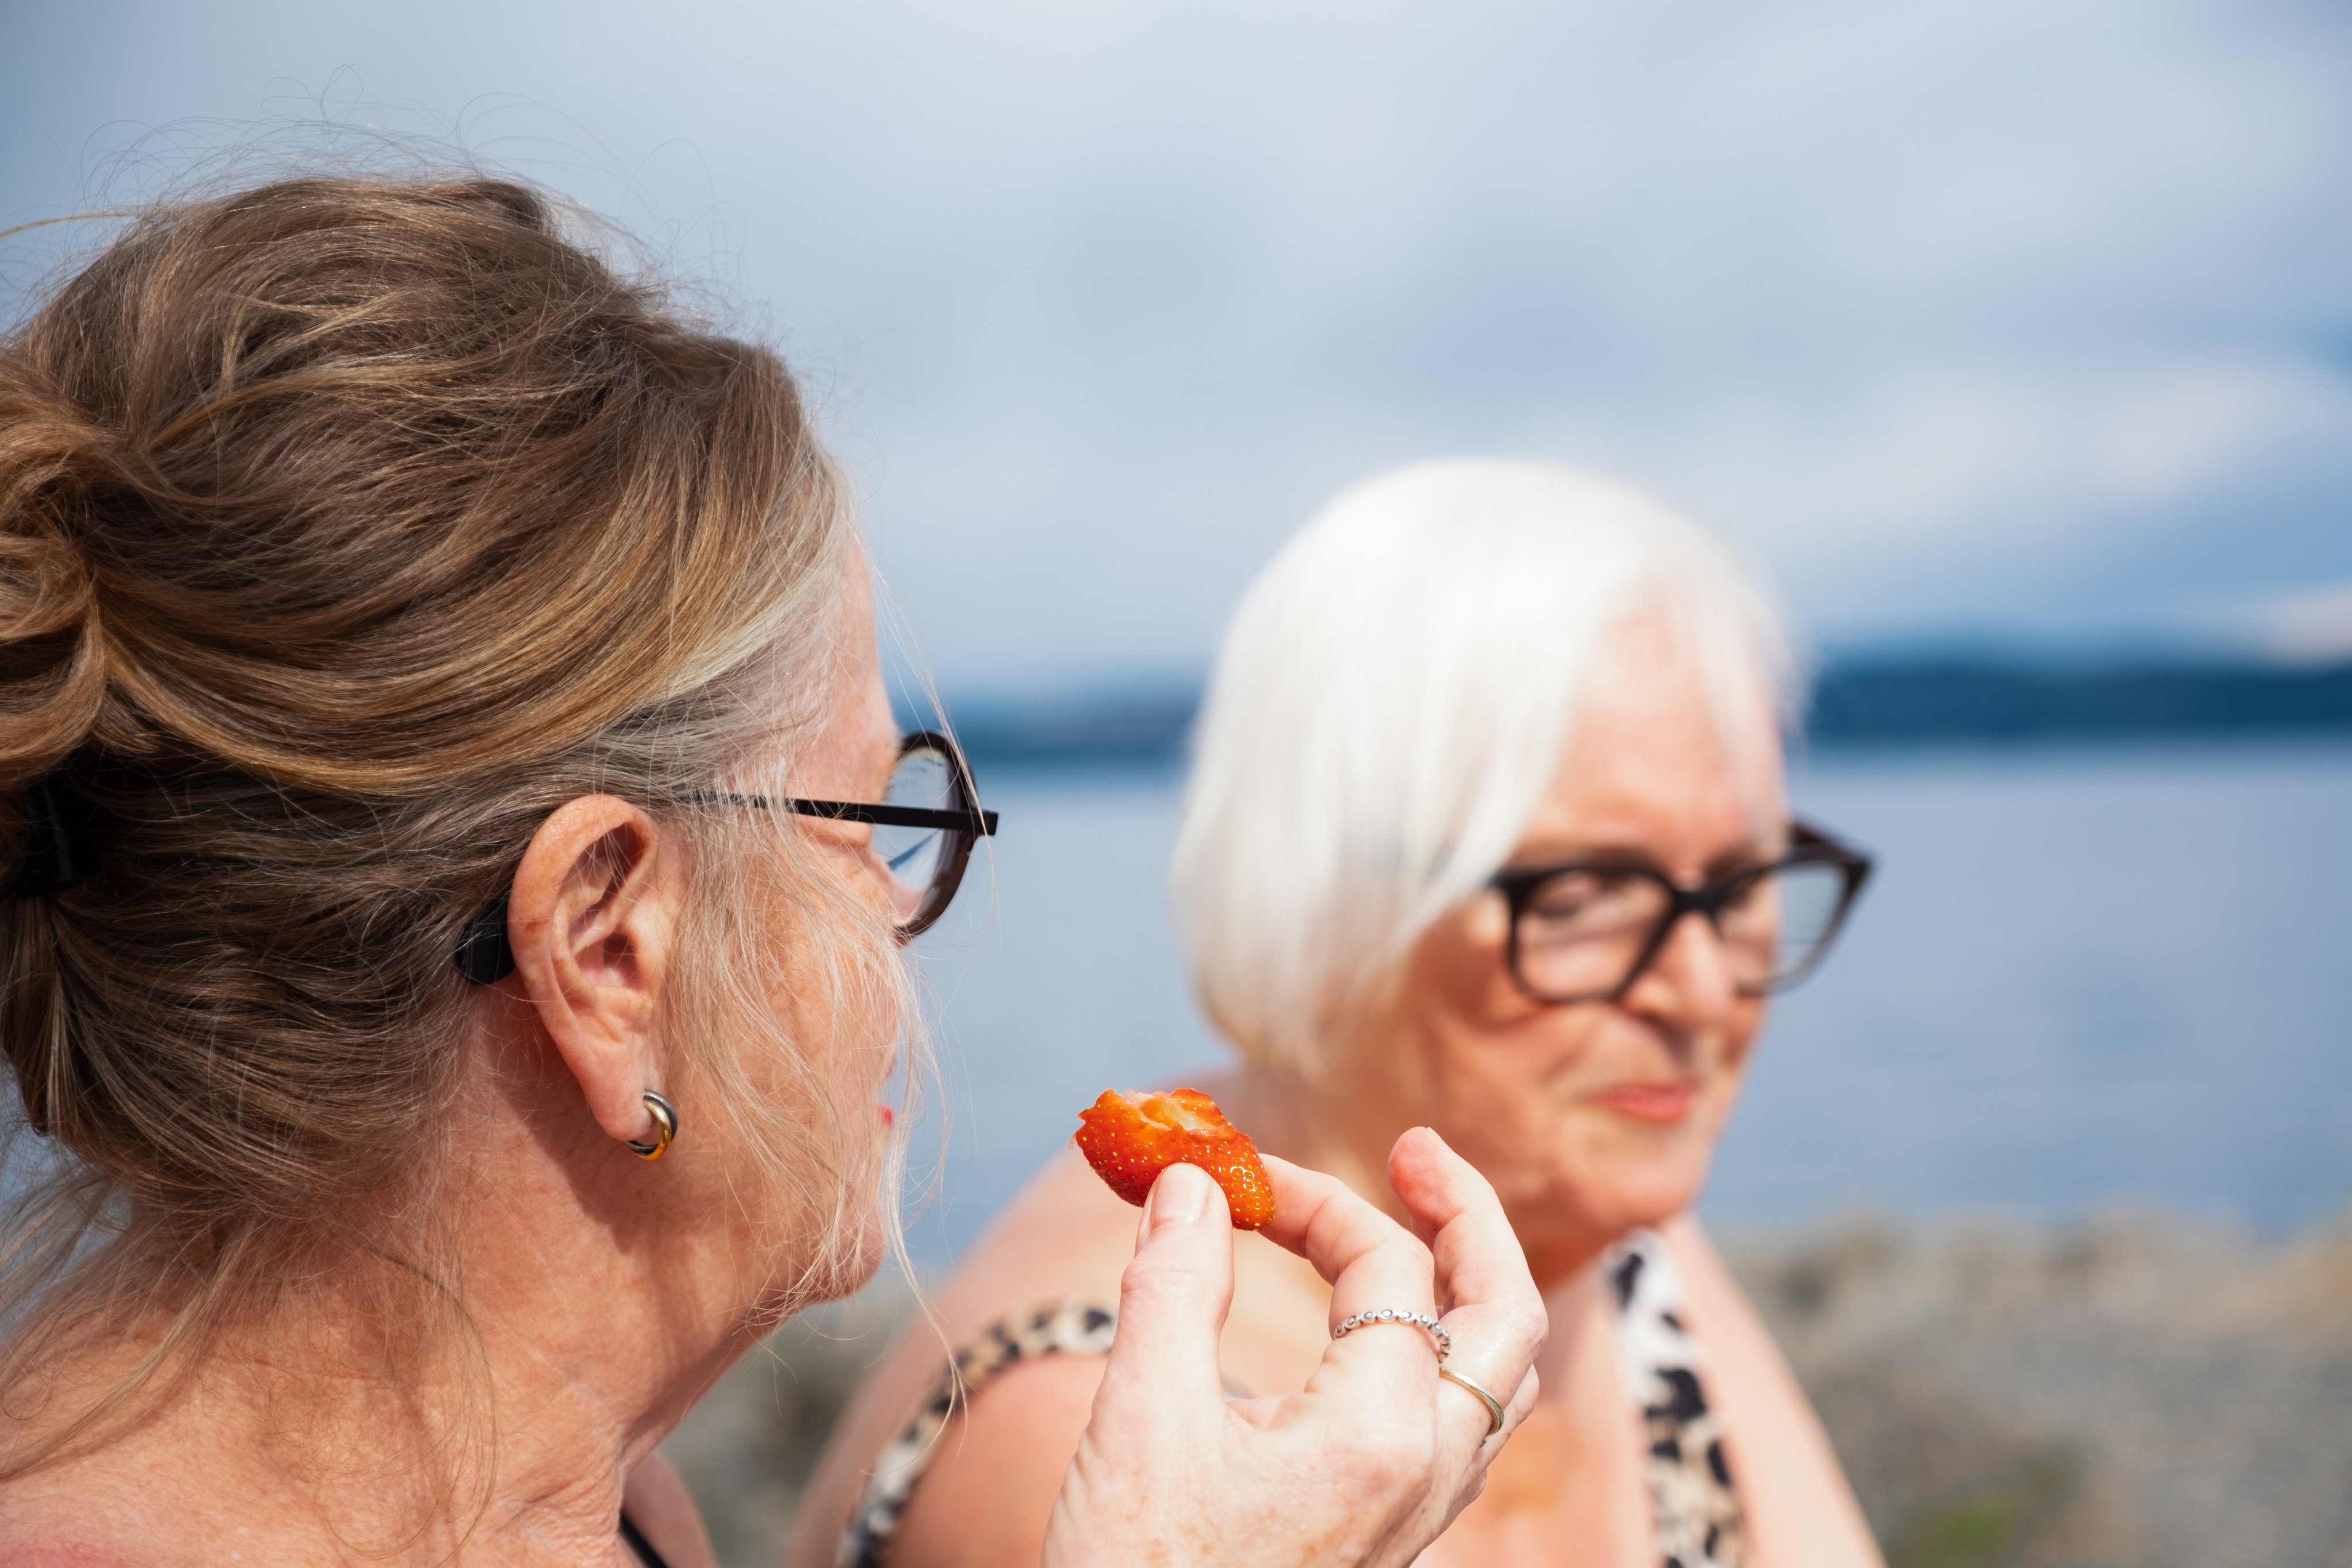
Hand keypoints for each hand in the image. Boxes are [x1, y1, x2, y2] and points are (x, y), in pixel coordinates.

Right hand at [1041, 1127, 1546, 1567]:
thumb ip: (1175, 1285)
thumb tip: (1194, 1179)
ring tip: (1414, 1225)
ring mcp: (1418, 1514)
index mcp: (1381, 1434)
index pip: (1385, 1264)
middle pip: (1506, 1311)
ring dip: (1465, 1285)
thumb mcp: (1139, 1422)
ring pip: (1498, 1375)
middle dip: (1466, 1213)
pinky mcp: (1390, 1538)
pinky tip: (1374, 1337)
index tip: (1227, 1178)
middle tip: (1412, 1148)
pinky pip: (1461, 1426)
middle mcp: (1427, 1472)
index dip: (1308, 1197)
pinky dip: (1438, 1352)